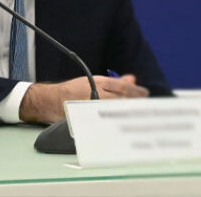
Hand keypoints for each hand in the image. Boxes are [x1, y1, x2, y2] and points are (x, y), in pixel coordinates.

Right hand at [20, 74, 149, 123]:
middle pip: (124, 100)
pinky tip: (127, 121)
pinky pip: (111, 120)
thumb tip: (132, 79)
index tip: (146, 94)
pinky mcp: (91, 119)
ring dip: (131, 111)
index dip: (137, 91)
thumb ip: (114, 82)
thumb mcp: (94, 81)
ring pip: (119, 110)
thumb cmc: (75, 90)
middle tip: (147, 106)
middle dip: (137, 103)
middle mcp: (98, 95)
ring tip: (140, 114)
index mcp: (98, 83)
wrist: (52, 101)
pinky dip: (121, 120)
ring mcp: (95, 108)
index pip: (124, 88)